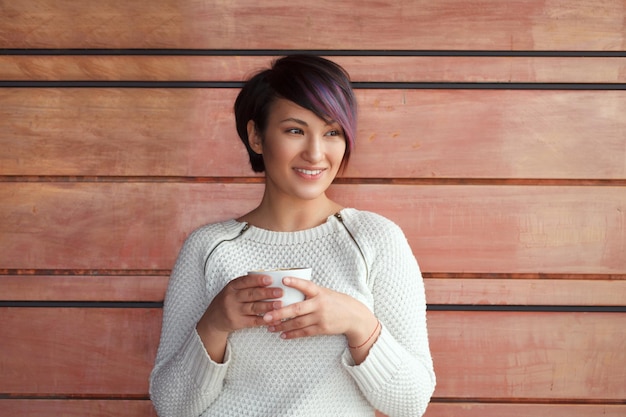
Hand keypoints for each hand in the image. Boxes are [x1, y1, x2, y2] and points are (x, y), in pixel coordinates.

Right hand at [200, 273, 283, 333]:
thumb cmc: (227, 301)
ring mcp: (234, 311)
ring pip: (253, 308)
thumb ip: (247, 285)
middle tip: (280, 292)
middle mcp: (232, 298)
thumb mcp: (232, 290)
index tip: (270, 279)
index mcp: (232, 287)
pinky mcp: (237, 323)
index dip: (258, 280)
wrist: (213, 319)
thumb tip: (270, 280)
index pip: (245, 281)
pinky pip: (253, 321)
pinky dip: (265, 320)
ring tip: (280, 305)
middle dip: (267, 293)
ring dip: (268, 306)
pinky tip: (274, 318)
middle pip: (251, 294)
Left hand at [262, 277, 377, 347]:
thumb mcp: (325, 292)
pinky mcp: (322, 329)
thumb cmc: (336, 302)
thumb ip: (310, 292)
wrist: (354, 317)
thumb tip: (288, 289)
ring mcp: (320, 318)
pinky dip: (292, 334)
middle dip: (280, 313)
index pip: (306, 285)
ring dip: (282, 326)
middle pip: (297, 309)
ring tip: (269, 327)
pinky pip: (304, 333)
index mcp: (320, 292)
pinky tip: (282, 335)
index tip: (283, 280)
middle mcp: (319, 305)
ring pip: (297, 323)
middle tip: (266, 316)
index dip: (295, 282)